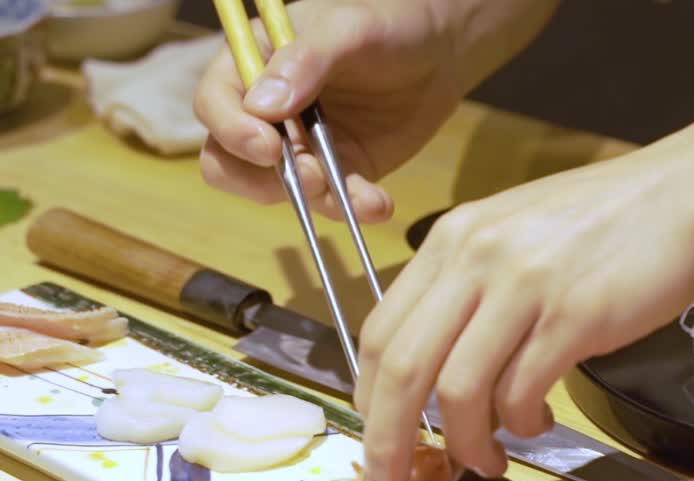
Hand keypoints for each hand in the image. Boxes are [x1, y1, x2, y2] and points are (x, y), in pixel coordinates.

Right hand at [194, 0, 460, 221]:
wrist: (441, 49)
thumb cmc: (388, 22)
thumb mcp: (349, 29)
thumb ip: (306, 61)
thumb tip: (261, 107)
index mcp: (254, 64)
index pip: (215, 104)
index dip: (231, 130)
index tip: (268, 146)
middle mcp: (267, 110)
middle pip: (228, 160)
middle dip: (262, 179)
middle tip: (310, 175)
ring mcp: (302, 145)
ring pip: (278, 190)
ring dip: (312, 199)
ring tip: (355, 193)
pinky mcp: (338, 169)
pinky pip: (331, 199)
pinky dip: (352, 207)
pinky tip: (377, 203)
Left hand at [354, 132, 693, 480]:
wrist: (686, 193)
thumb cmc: (607, 220)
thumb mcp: (515, 235)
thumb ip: (470, 287)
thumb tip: (440, 365)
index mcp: (452, 240)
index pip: (379, 333)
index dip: (368, 404)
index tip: (376, 445)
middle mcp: (476, 258)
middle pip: (402, 369)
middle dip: (388, 445)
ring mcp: (524, 287)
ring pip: (458, 391)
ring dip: (466, 443)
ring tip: (487, 459)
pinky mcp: (574, 316)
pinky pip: (522, 392)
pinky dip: (520, 424)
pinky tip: (538, 422)